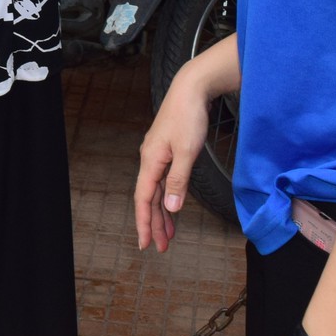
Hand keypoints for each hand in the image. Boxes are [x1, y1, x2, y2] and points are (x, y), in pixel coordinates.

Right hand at [133, 74, 210, 252]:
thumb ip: (179, 181)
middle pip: (149, 198)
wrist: (191, 89)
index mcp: (151, 161)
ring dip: (162, 213)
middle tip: (160, 247)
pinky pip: (164, 180)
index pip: (144, 199)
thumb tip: (171, 208)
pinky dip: (168, 197)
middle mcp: (150, 160)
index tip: (145, 243)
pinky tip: (173, 207)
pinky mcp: (167, 151)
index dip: (144, 222)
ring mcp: (158, 155)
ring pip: (157, 191)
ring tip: (168, 234)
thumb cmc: (188, 116)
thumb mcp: (187, 152)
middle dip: (154, 223)